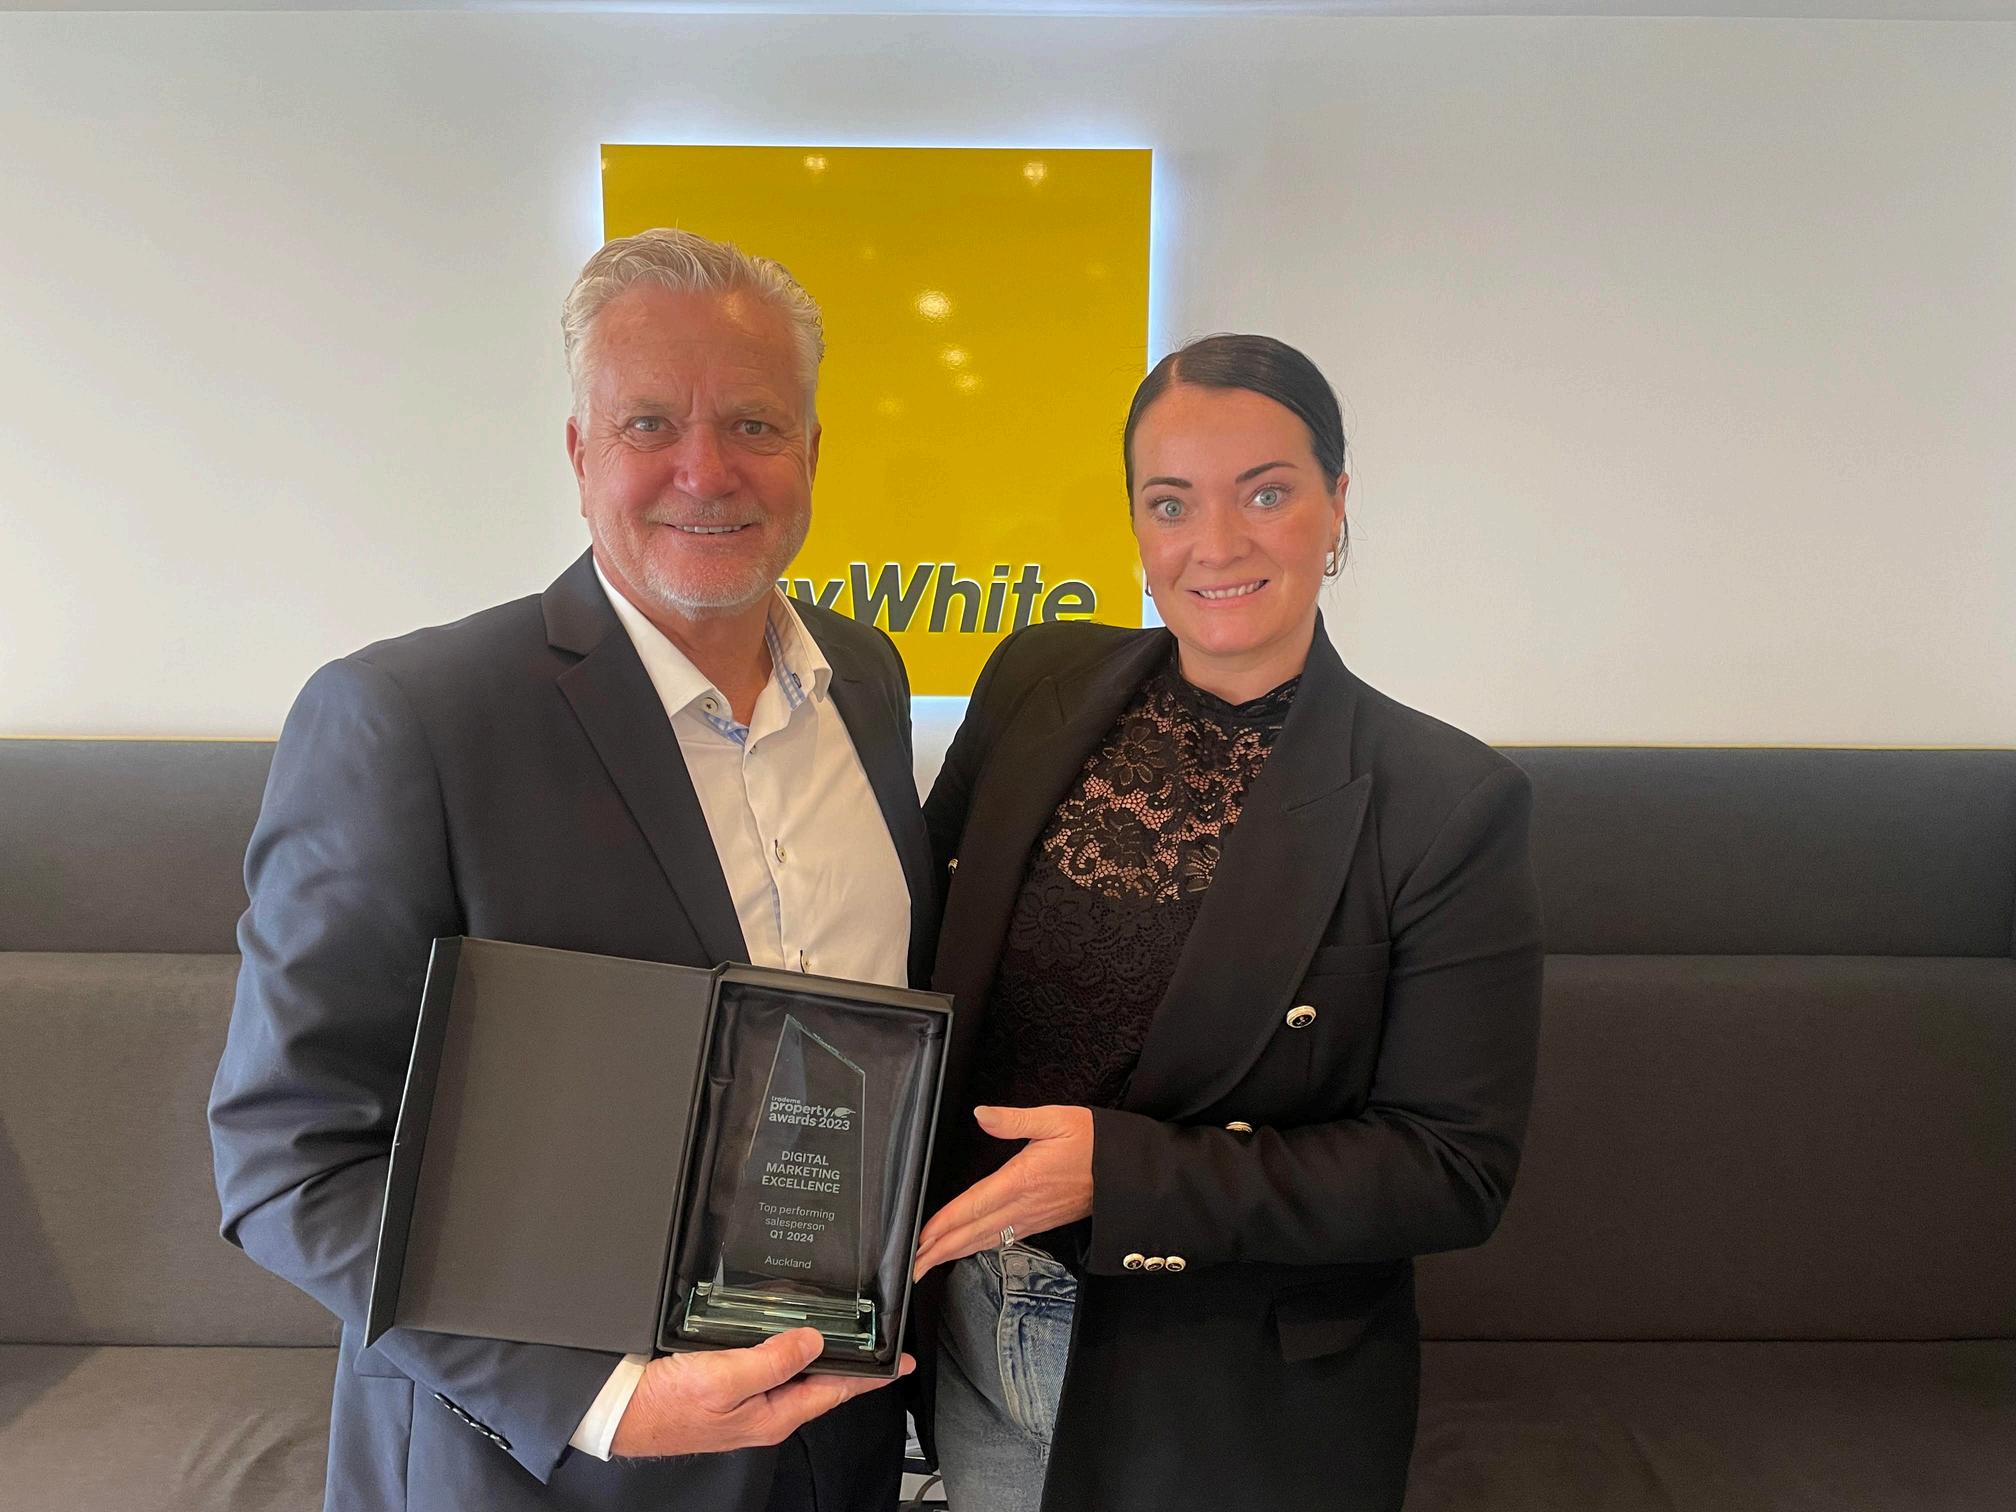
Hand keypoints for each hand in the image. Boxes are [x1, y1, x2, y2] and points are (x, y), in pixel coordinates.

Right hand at [609, 1328, 910, 1457]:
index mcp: (773, 1414)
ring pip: (794, 1368)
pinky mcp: (726, 1384)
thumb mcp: (725, 1379)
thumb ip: (773, 1360)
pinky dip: (783, 1342)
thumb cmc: (664, 1405)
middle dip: (850, 1358)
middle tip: (876, 1335)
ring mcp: (746, 1399)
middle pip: (820, 1379)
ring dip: (818, 1348)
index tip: (900, 1362)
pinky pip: (768, 1361)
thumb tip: (814, 1341)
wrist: (618, 1410)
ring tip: (843, 1327)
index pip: (836, 1390)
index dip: (870, 1375)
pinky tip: (785, 1327)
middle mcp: (765, 1409)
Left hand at [911, 1105, 1094, 1279]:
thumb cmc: (1093, 1141)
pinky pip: (1003, 1239)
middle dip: (940, 1250)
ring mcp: (1033, 1219)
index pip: (973, 1206)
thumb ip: (1014, 1119)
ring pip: (986, 1240)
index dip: (944, 1223)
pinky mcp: (1042, 1222)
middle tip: (912, 1265)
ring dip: (955, 1252)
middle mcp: (1024, 1206)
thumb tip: (980, 1114)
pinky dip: (979, 1247)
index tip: (921, 1237)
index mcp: (1021, 1180)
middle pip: (973, 1232)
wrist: (1128, 1172)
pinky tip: (968, 1249)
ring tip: (929, 1263)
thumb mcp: (1055, 1119)